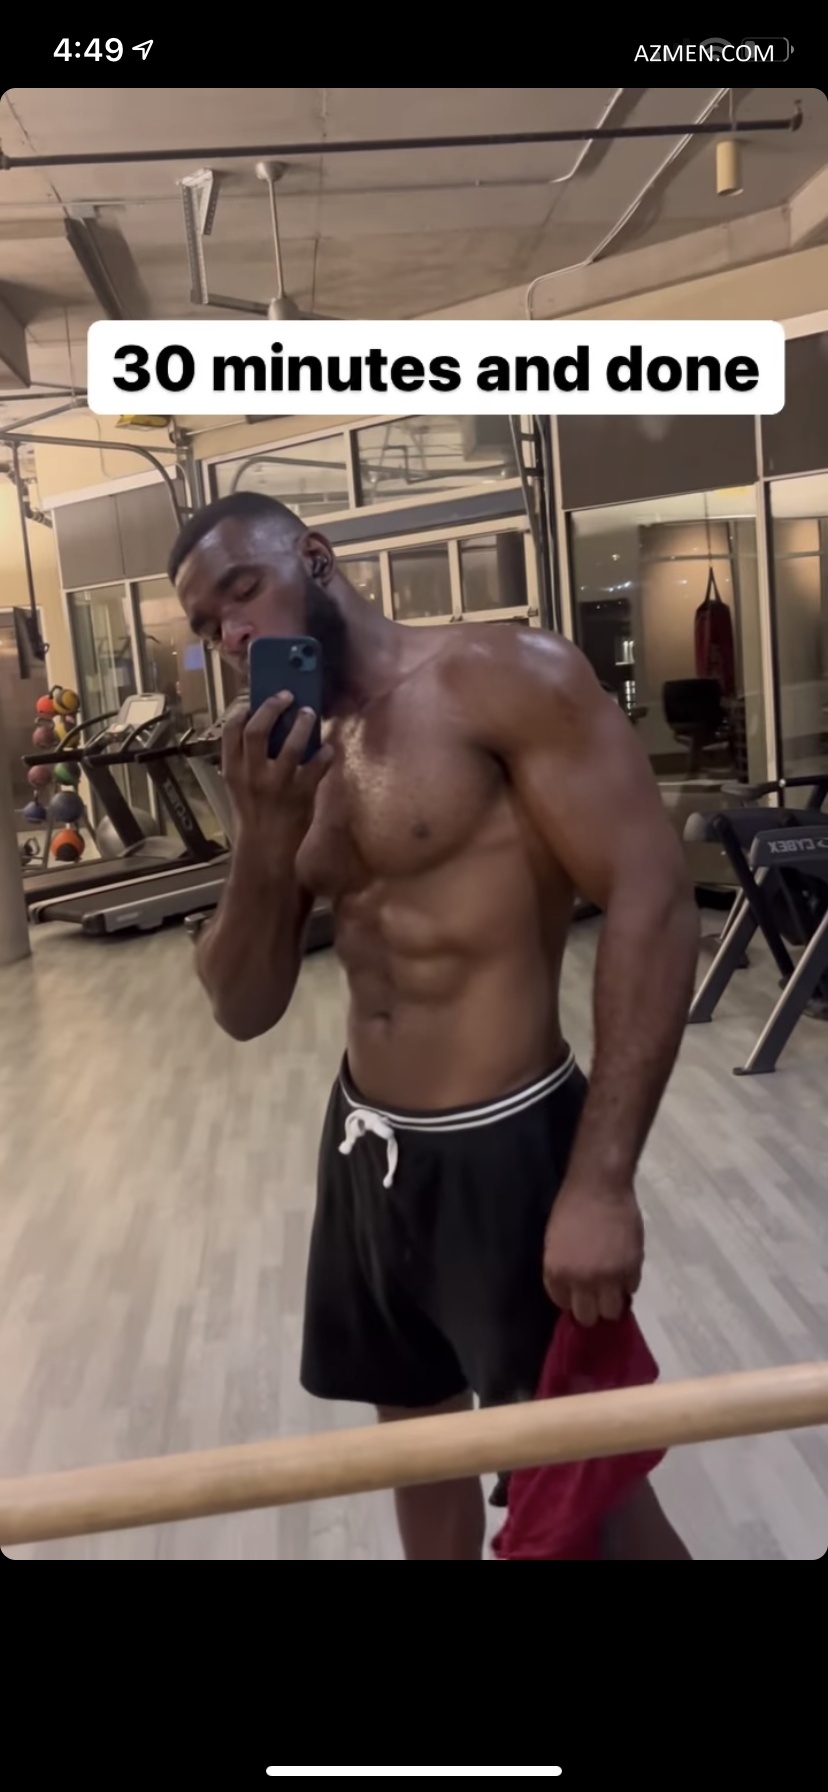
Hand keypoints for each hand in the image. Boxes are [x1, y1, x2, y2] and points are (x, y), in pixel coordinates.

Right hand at [221, 694, 332, 870]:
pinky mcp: (300, 795)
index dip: (242, 710)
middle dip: (273, 708)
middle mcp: (252, 775)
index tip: (253, 700)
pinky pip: (316, 767)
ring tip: (309, 713)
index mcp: (232, 770)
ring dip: (303, 725)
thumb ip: (245, 759)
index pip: (231, 730)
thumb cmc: (252, 813)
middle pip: (257, 730)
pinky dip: (324, 754)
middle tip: (287, 696)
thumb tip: (262, 725)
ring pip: (291, 745)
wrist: (265, 849)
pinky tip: (328, 749)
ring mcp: (277, 785)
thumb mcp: (238, 785)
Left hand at [542, 1182, 643, 1325]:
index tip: (578, 1291)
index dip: (571, 1298)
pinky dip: (628, 1282)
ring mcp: (609, 1277)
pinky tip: (623, 1267)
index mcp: (557, 1272)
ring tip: (612, 1285)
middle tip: (596, 1295)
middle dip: (591, 1308)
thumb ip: (563, 1270)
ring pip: (612, 1311)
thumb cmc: (571, 1208)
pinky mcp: (632, 1268)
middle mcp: (582, 1281)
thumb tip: (574, 1290)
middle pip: (588, 1317)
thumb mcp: (555, 1242)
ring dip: (612, 1300)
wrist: (599, 1186)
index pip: (563, 1304)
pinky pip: (631, 1289)